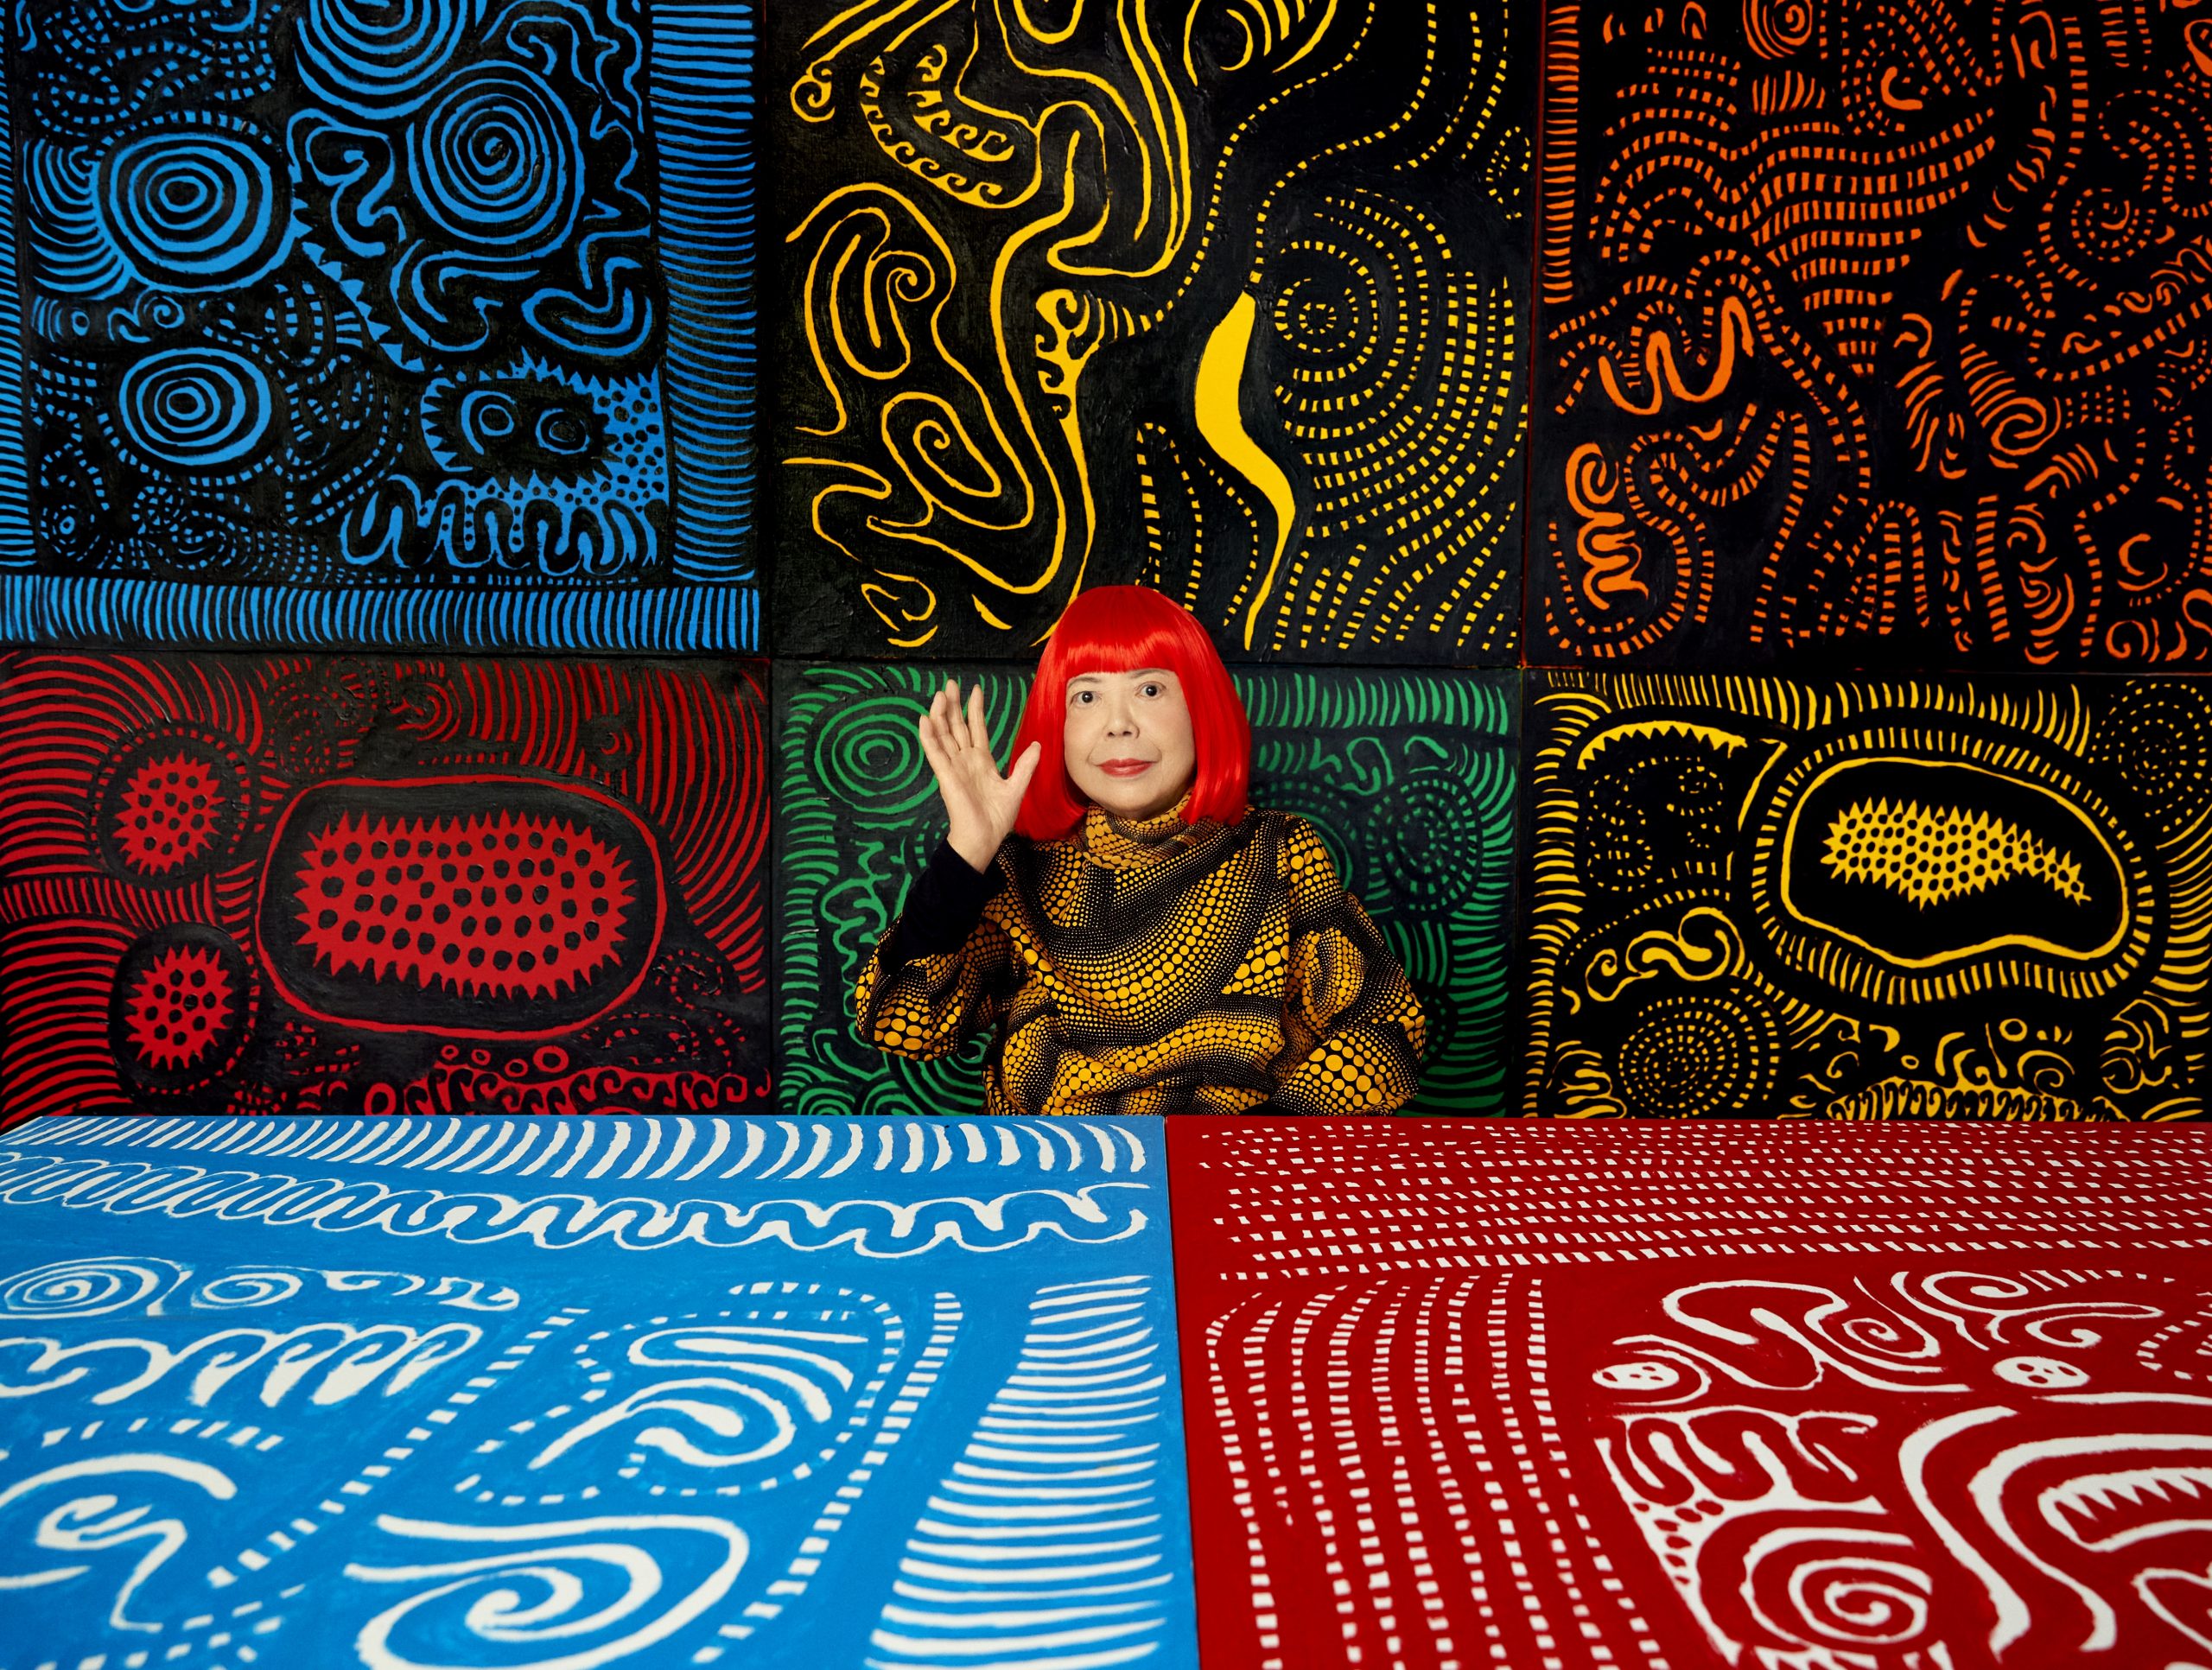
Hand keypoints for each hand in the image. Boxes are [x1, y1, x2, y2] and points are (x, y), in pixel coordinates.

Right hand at [918, 679, 1042, 872]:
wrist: (984, 838)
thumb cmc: (997, 818)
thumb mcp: (1016, 787)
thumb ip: (1025, 765)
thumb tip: (1037, 745)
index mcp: (982, 761)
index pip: (977, 729)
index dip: (976, 709)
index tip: (976, 689)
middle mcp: (966, 760)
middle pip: (957, 727)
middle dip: (954, 705)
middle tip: (950, 683)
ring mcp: (954, 767)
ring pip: (944, 735)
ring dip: (940, 715)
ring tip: (939, 694)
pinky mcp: (946, 776)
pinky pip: (935, 753)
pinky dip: (929, 736)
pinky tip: (924, 719)